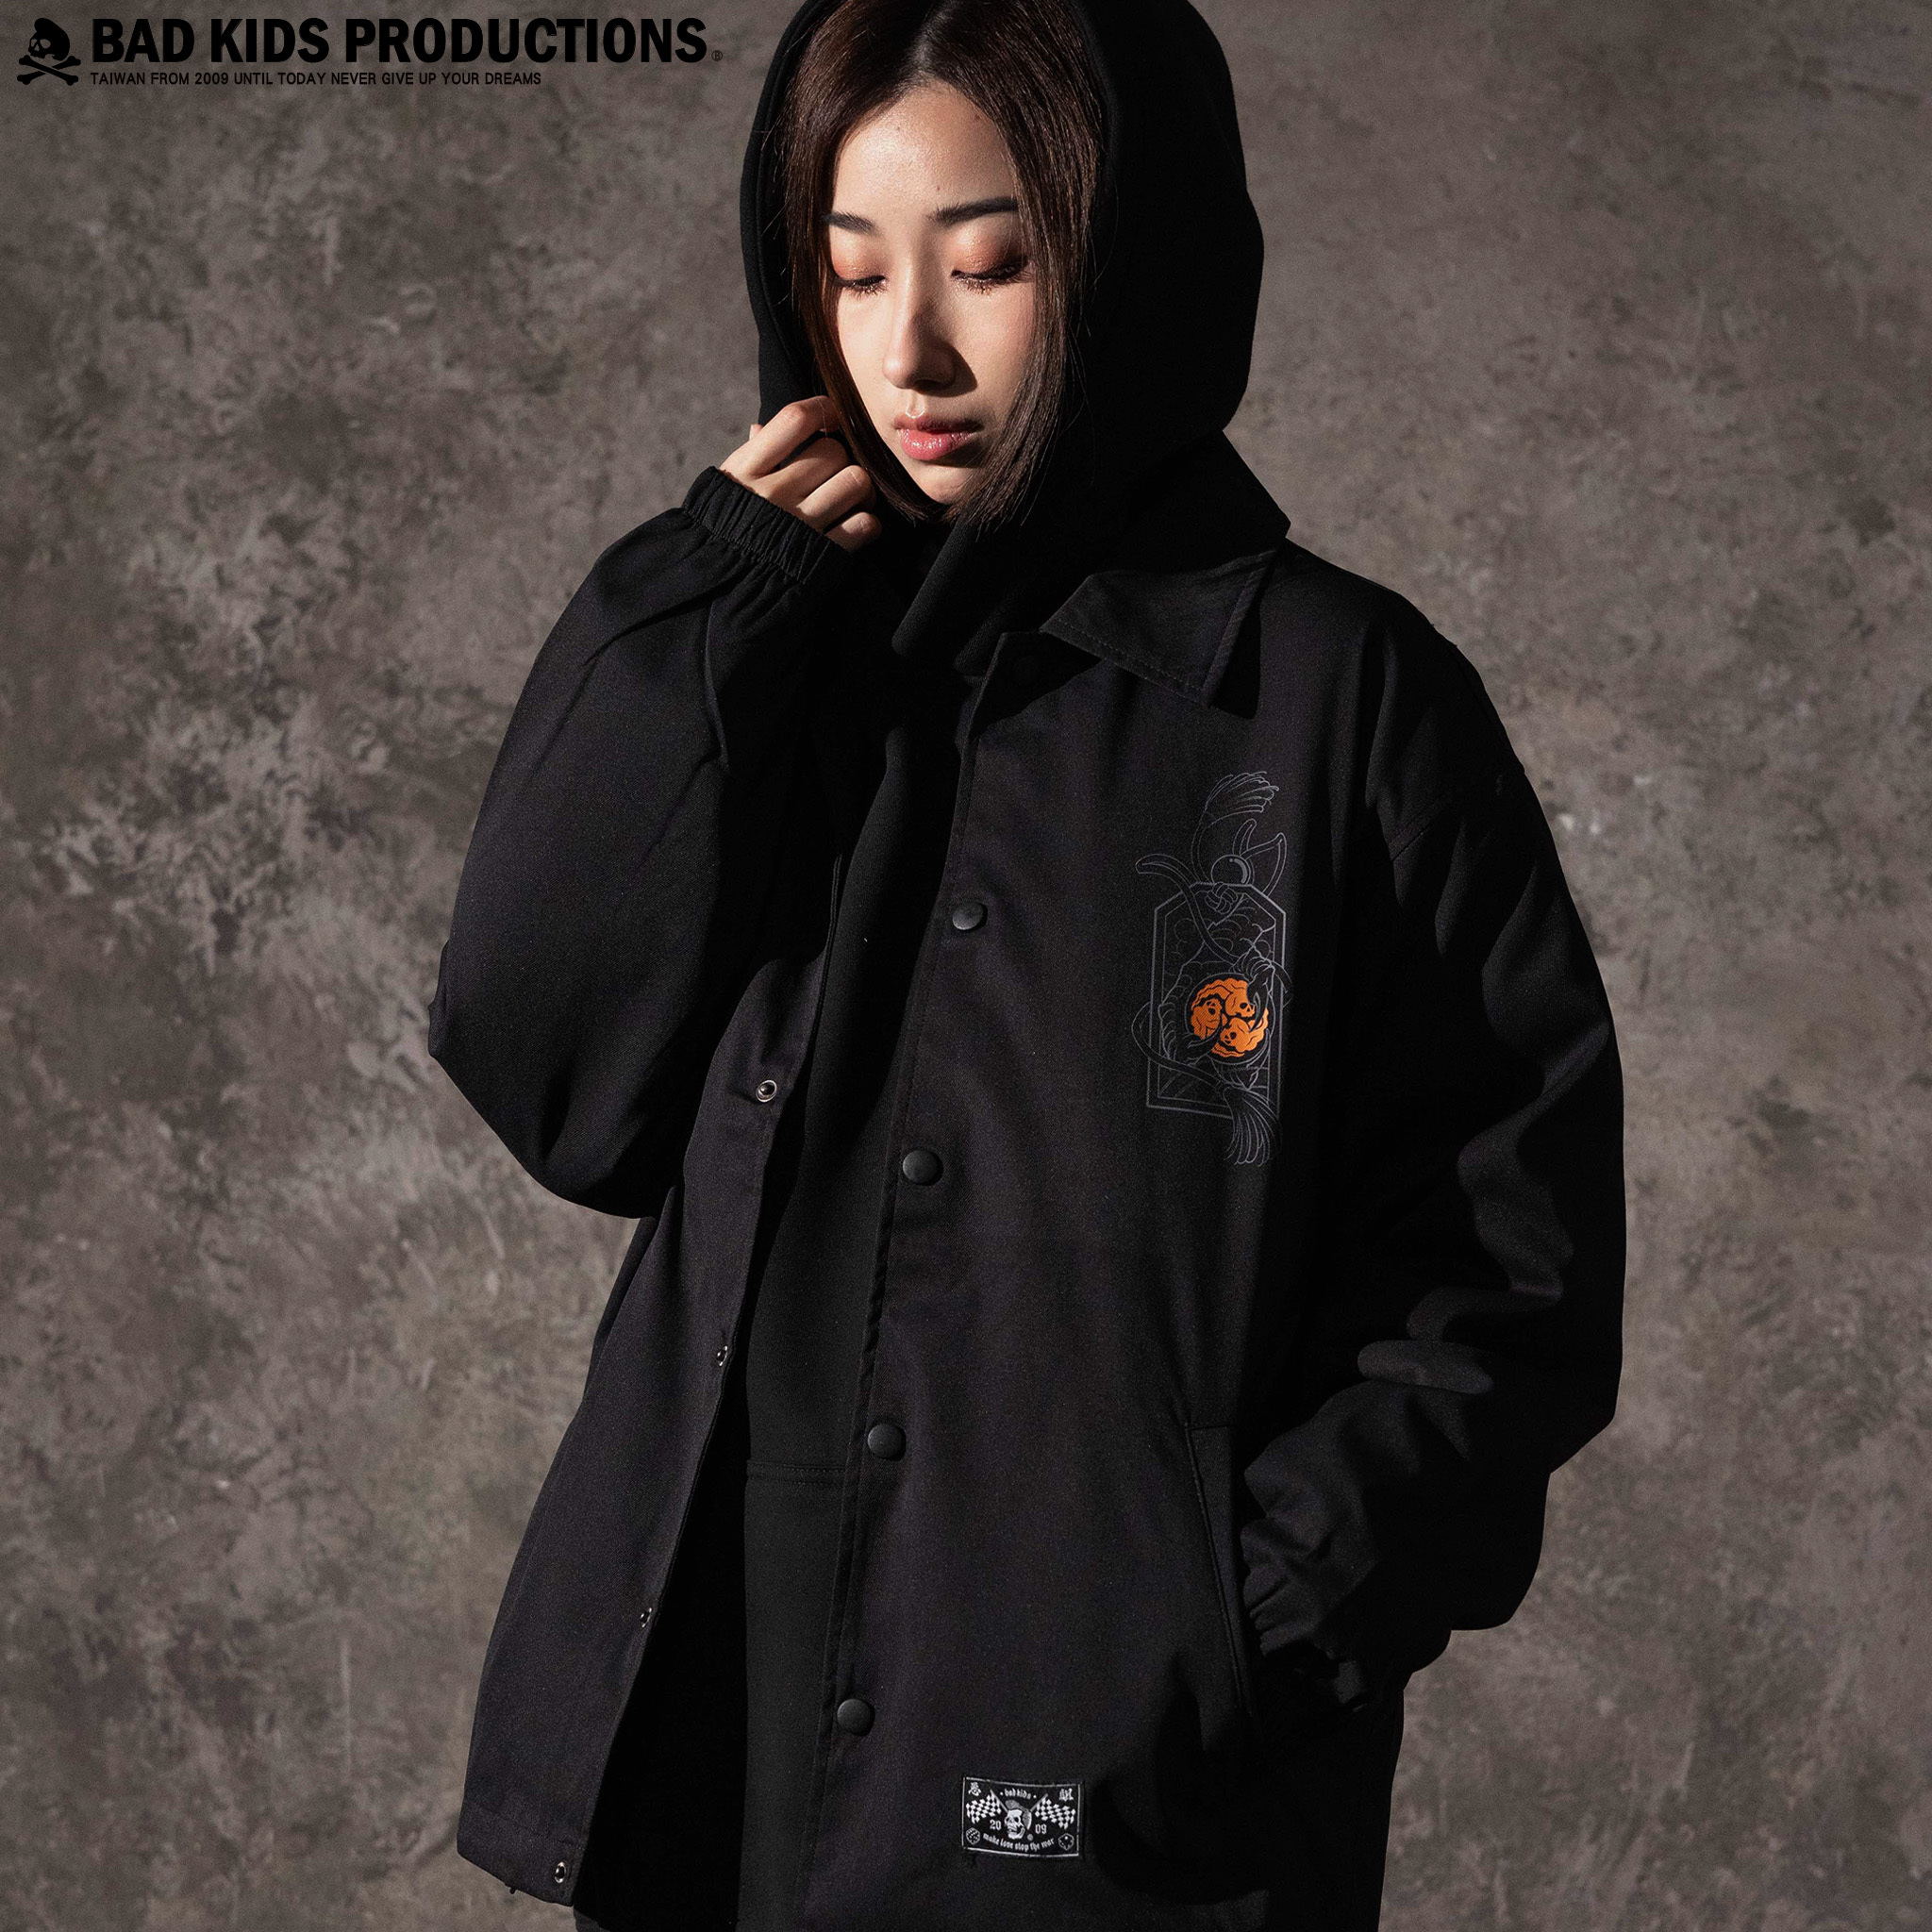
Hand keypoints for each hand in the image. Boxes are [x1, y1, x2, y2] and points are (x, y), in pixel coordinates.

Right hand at [719, 396, 879, 552]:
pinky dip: (867, 525)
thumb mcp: (724, 494)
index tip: (832, 418)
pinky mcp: (820, 557)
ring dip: (862, 491)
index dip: (823, 411)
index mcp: (745, 471)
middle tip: (839, 475)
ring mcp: (798, 526)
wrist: (717, 600)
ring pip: (855, 483)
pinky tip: (856, 530)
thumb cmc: (722, 538)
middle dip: (842, 460)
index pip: (794, 419)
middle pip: (832, 452)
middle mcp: (771, 494)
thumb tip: (760, 427)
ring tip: (853, 501)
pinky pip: (863, 525)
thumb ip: (748, 460)